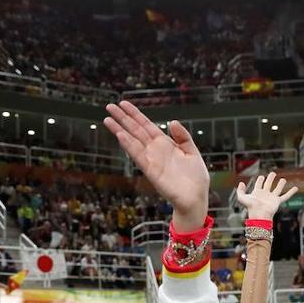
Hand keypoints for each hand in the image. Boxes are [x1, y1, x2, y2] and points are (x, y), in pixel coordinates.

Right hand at [104, 101, 208, 231]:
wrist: (195, 198)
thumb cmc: (195, 179)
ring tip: (107, 119)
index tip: (123, 104)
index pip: (146, 125)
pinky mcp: (151, 171)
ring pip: (132, 141)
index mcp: (165, 144)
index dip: (135, 114)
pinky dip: (129, 145)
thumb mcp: (192, 152)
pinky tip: (120, 135)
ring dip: (120, 130)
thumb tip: (172, 121)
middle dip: (123, 118)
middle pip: (136, 130)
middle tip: (109, 106)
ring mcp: (152, 160)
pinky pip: (138, 155)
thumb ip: (183, 136)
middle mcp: (155, 150)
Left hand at [235, 172, 298, 221]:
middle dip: (270, 178)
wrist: (259, 215)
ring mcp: (272, 198)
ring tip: (283, 179)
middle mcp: (265, 194)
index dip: (260, 179)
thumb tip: (241, 183)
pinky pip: (286, 196)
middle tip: (273, 173)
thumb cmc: (250, 208)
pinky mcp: (277, 202)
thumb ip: (240, 190)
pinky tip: (296, 188)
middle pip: (268, 184)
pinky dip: (291, 192)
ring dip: (281, 184)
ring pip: (277, 189)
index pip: (260, 183)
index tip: (261, 177)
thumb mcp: (241, 198)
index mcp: (257, 192)